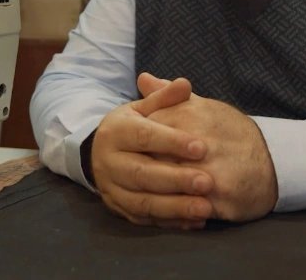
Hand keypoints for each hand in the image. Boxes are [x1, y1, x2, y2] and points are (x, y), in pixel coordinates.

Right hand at [91, 75, 214, 228]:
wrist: (97, 153)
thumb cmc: (130, 127)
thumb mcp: (142, 108)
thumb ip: (164, 97)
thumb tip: (185, 84)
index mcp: (116, 131)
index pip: (144, 137)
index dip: (173, 142)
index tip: (202, 147)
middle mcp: (109, 162)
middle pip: (142, 173)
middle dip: (176, 180)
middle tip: (208, 182)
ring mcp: (112, 189)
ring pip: (142, 202)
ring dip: (175, 207)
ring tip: (206, 209)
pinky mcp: (118, 209)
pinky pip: (144, 219)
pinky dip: (170, 222)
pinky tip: (194, 221)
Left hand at [139, 74, 278, 221]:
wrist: (274, 161)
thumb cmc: (232, 132)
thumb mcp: (204, 106)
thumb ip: (169, 96)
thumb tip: (142, 79)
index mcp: (192, 117)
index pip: (148, 129)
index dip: (135, 141)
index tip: (127, 149)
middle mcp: (199, 144)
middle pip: (153, 158)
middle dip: (139, 167)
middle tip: (126, 174)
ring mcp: (210, 174)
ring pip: (168, 186)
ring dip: (153, 192)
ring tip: (144, 193)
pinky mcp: (220, 200)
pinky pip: (187, 209)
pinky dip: (173, 212)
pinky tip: (164, 212)